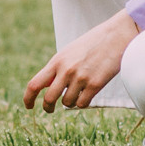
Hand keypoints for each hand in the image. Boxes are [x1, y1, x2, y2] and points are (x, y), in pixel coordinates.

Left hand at [24, 12, 139, 111]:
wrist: (116, 36)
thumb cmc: (92, 43)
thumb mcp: (70, 52)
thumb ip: (58, 68)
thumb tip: (47, 88)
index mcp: (57, 61)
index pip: (34, 84)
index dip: (28, 98)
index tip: (28, 106)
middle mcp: (66, 70)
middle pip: (49, 98)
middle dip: (48, 107)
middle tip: (50, 109)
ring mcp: (80, 78)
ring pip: (67, 103)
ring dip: (69, 101)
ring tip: (76, 92)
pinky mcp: (95, 84)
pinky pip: (82, 103)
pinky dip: (82, 102)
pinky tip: (87, 94)